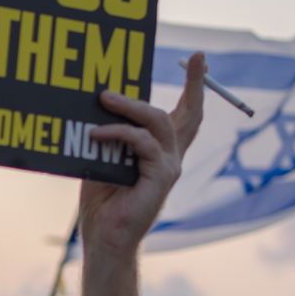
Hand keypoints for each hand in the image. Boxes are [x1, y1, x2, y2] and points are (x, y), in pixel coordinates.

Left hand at [81, 53, 205, 254]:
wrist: (104, 238)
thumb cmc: (101, 201)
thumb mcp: (104, 157)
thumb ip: (110, 132)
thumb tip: (102, 98)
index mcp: (160, 151)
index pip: (183, 114)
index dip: (193, 87)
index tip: (199, 59)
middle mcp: (171, 157)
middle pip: (189, 113)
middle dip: (194, 83)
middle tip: (196, 56)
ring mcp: (169, 167)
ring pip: (158, 121)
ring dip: (130, 104)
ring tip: (103, 97)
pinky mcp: (161, 178)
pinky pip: (143, 143)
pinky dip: (118, 133)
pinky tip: (95, 134)